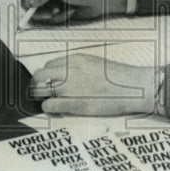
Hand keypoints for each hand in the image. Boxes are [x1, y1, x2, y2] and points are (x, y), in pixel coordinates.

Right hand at [17, 0, 126, 23]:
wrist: (101, 0)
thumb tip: (32, 1)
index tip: (31, 1)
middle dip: (37, 9)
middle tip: (48, 13)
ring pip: (38, 11)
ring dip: (49, 14)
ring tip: (60, 11)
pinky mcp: (57, 10)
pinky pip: (49, 18)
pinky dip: (58, 18)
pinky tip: (68, 12)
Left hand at [30, 54, 155, 115]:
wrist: (132, 87)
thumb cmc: (119, 78)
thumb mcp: (96, 64)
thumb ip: (79, 68)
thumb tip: (70, 77)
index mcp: (75, 60)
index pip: (49, 65)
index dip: (48, 76)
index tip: (51, 83)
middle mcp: (68, 71)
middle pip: (39, 75)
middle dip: (37, 85)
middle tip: (42, 93)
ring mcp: (69, 87)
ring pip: (39, 90)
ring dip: (42, 97)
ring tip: (49, 102)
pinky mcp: (73, 104)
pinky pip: (48, 105)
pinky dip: (48, 108)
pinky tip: (56, 111)